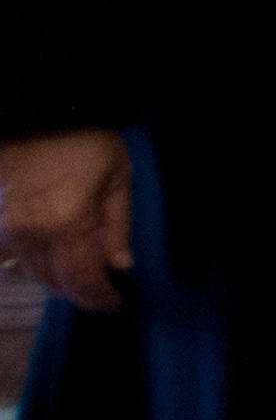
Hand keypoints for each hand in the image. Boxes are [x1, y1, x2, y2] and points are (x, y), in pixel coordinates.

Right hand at [0, 128, 133, 314]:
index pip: (81, 279)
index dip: (98, 298)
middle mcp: (31, 234)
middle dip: (80, 294)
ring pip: (32, 273)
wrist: (40, 114)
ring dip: (58, 282)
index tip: (116, 305)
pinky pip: (18, 257)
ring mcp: (9, 229)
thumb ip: (118, 226)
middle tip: (103, 296)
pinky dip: (39, 265)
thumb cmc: (87, 142)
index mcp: (67, 224)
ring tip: (85, 280)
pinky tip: (59, 259)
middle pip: (53, 282)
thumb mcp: (117, 178)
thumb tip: (121, 265)